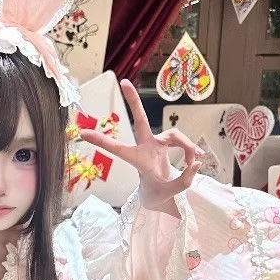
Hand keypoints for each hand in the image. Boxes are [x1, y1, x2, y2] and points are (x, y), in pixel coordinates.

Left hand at [78, 79, 202, 215]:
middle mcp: (145, 148)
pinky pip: (181, 140)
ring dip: (186, 147)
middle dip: (134, 101)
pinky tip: (196, 158)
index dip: (102, 141)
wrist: (158, 197)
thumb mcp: (169, 194)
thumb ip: (184, 180)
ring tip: (192, 163)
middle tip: (123, 82)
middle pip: (141, 120)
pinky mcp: (165, 144)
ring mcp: (156, 144)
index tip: (83, 133)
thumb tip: (196, 162)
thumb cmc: (157, 194)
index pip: (118, 149)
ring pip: (174, 135)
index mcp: (138, 161)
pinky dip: (189, 148)